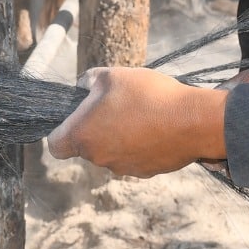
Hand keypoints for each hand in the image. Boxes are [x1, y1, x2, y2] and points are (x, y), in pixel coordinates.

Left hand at [46, 66, 226, 176]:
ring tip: (139, 114)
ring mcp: (122, 168)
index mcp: (83, 136)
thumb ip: (88, 81)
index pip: (55, 146)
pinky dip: (138, 145)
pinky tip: (154, 127)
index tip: (75, 118)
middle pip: (86, 146)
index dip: (61, 131)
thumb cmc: (148, 96)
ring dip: (117, 136)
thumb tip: (83, 86)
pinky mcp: (144, 173)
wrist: (192, 121)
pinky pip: (132, 157)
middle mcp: (98, 158)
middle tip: (114, 106)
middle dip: (95, 128)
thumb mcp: (111, 75)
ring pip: (110, 151)